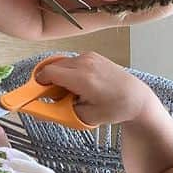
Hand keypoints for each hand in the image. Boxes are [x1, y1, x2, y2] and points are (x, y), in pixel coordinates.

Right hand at [33, 51, 151, 125]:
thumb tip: (37, 111)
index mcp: (82, 78)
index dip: (38, 83)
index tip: (35, 93)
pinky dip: (68, 71)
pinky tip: (78, 84)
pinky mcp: (93, 55)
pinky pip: (71, 61)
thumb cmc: (115, 108)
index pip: (48, 73)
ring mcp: (90, 56)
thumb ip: (59, 113)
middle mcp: (85, 63)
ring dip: (58, 76)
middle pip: (52, 66)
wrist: (137, 98)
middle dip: (48, 81)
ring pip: (61, 63)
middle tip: (54, 96)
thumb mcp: (85, 117)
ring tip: (69, 91)